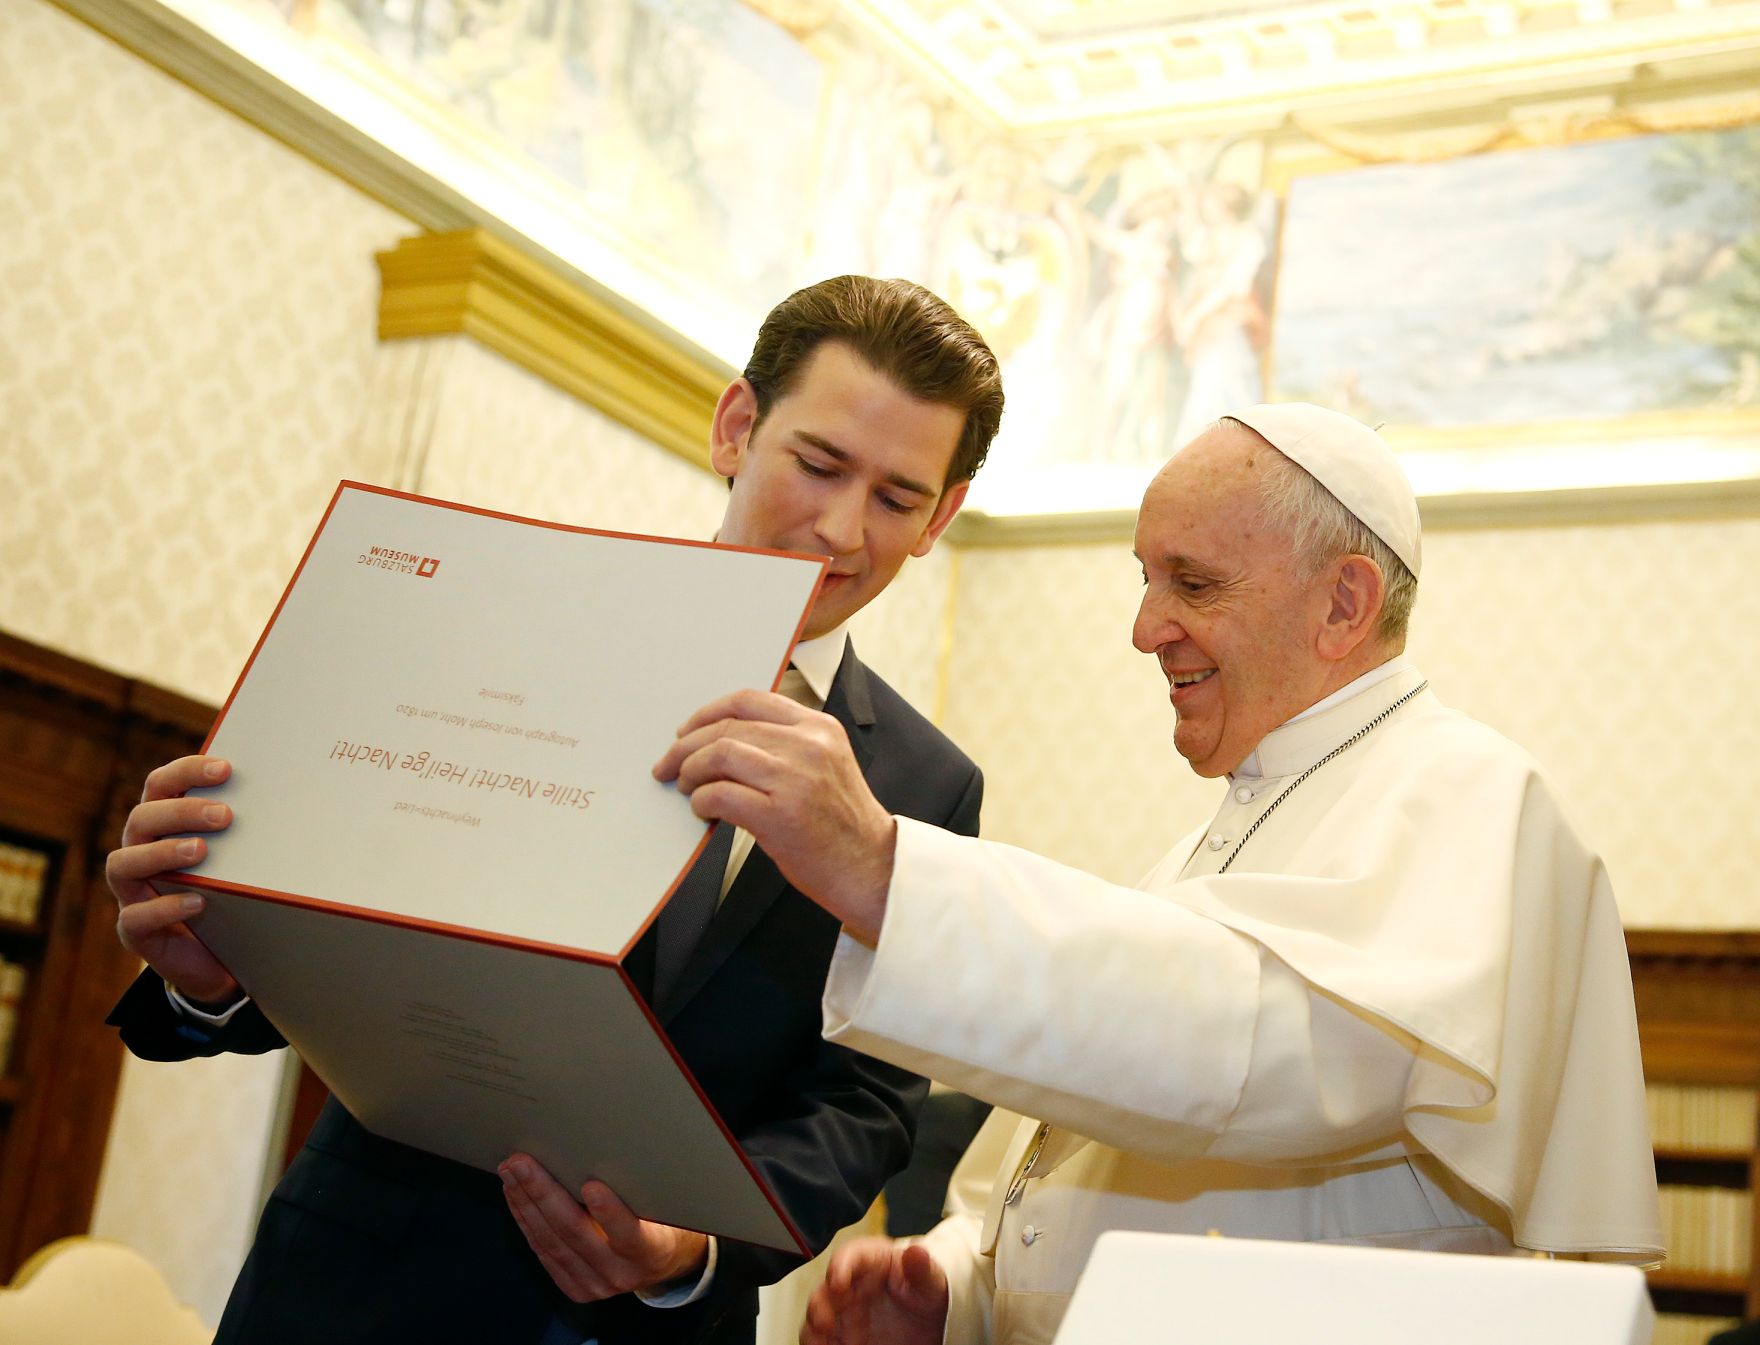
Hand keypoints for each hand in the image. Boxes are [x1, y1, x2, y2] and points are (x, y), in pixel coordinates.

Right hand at [106, 755, 239, 1005]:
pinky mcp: (136, 932)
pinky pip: (135, 918)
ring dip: (162, 853)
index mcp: (162, 826)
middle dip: (181, 812)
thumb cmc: (233, 893)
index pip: (160, 786)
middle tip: (224, 815)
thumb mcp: (242, 857)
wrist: (222, 958)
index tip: (226, 768)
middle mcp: (140, 853)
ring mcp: (132, 893)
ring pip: (123, 864)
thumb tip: (296, 791)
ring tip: (201, 851)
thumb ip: (249, 828)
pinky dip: (163, 908)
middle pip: (142, 819)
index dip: (186, 772)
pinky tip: (197, 901)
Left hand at [499, 1155, 708, 1302]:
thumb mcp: (664, 1203)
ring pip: (552, 1242)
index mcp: (652, 1252)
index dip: (610, 1212)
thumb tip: (601, 1151)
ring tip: (511, 1172)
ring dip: (526, 1203)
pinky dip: (527, 1221)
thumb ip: (638, 1189)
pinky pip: (544, 1252)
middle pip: (575, 1233)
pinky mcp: (576, 1287)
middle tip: (521, 1163)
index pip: (630, 1234)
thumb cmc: (663, 1217)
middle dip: (543, 1193)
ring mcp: (595, 1285)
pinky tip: (516, 1196)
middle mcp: (621, 1273)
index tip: (590, 1185)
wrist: (662, 1259)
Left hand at [652, 690, 894, 943]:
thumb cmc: (842, 824)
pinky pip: (720, 795)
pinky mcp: (780, 815)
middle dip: (686, 746)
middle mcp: (808, 745)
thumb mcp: (825, 764)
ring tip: (687, 787)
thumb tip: (722, 742)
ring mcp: (795, 779)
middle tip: (670, 765)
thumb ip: (785, 744)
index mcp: (818, 727)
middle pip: (727, 727)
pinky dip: (701, 801)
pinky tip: (703, 811)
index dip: (708, 713)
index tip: (687, 731)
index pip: (750, 701)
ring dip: (690, 771)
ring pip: (719, 754)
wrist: (871, 867)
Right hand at [801, 1237, 947, 1344]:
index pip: (851, 1256)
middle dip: (819, 1305)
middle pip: (826, 1289)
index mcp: (872, 1260)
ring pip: (817, 1318)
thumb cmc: (927, 1291)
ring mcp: (845, 1312)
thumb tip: (916, 1251)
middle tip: (824, 1323)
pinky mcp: (844, 1336)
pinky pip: (825, 1341)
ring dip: (813, 1331)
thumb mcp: (931, 1281)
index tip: (838, 1282)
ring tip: (819, 1342)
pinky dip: (820, 1344)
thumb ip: (922, 1269)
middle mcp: (852, 1285)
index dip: (841, 1267)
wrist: (930, 1323)